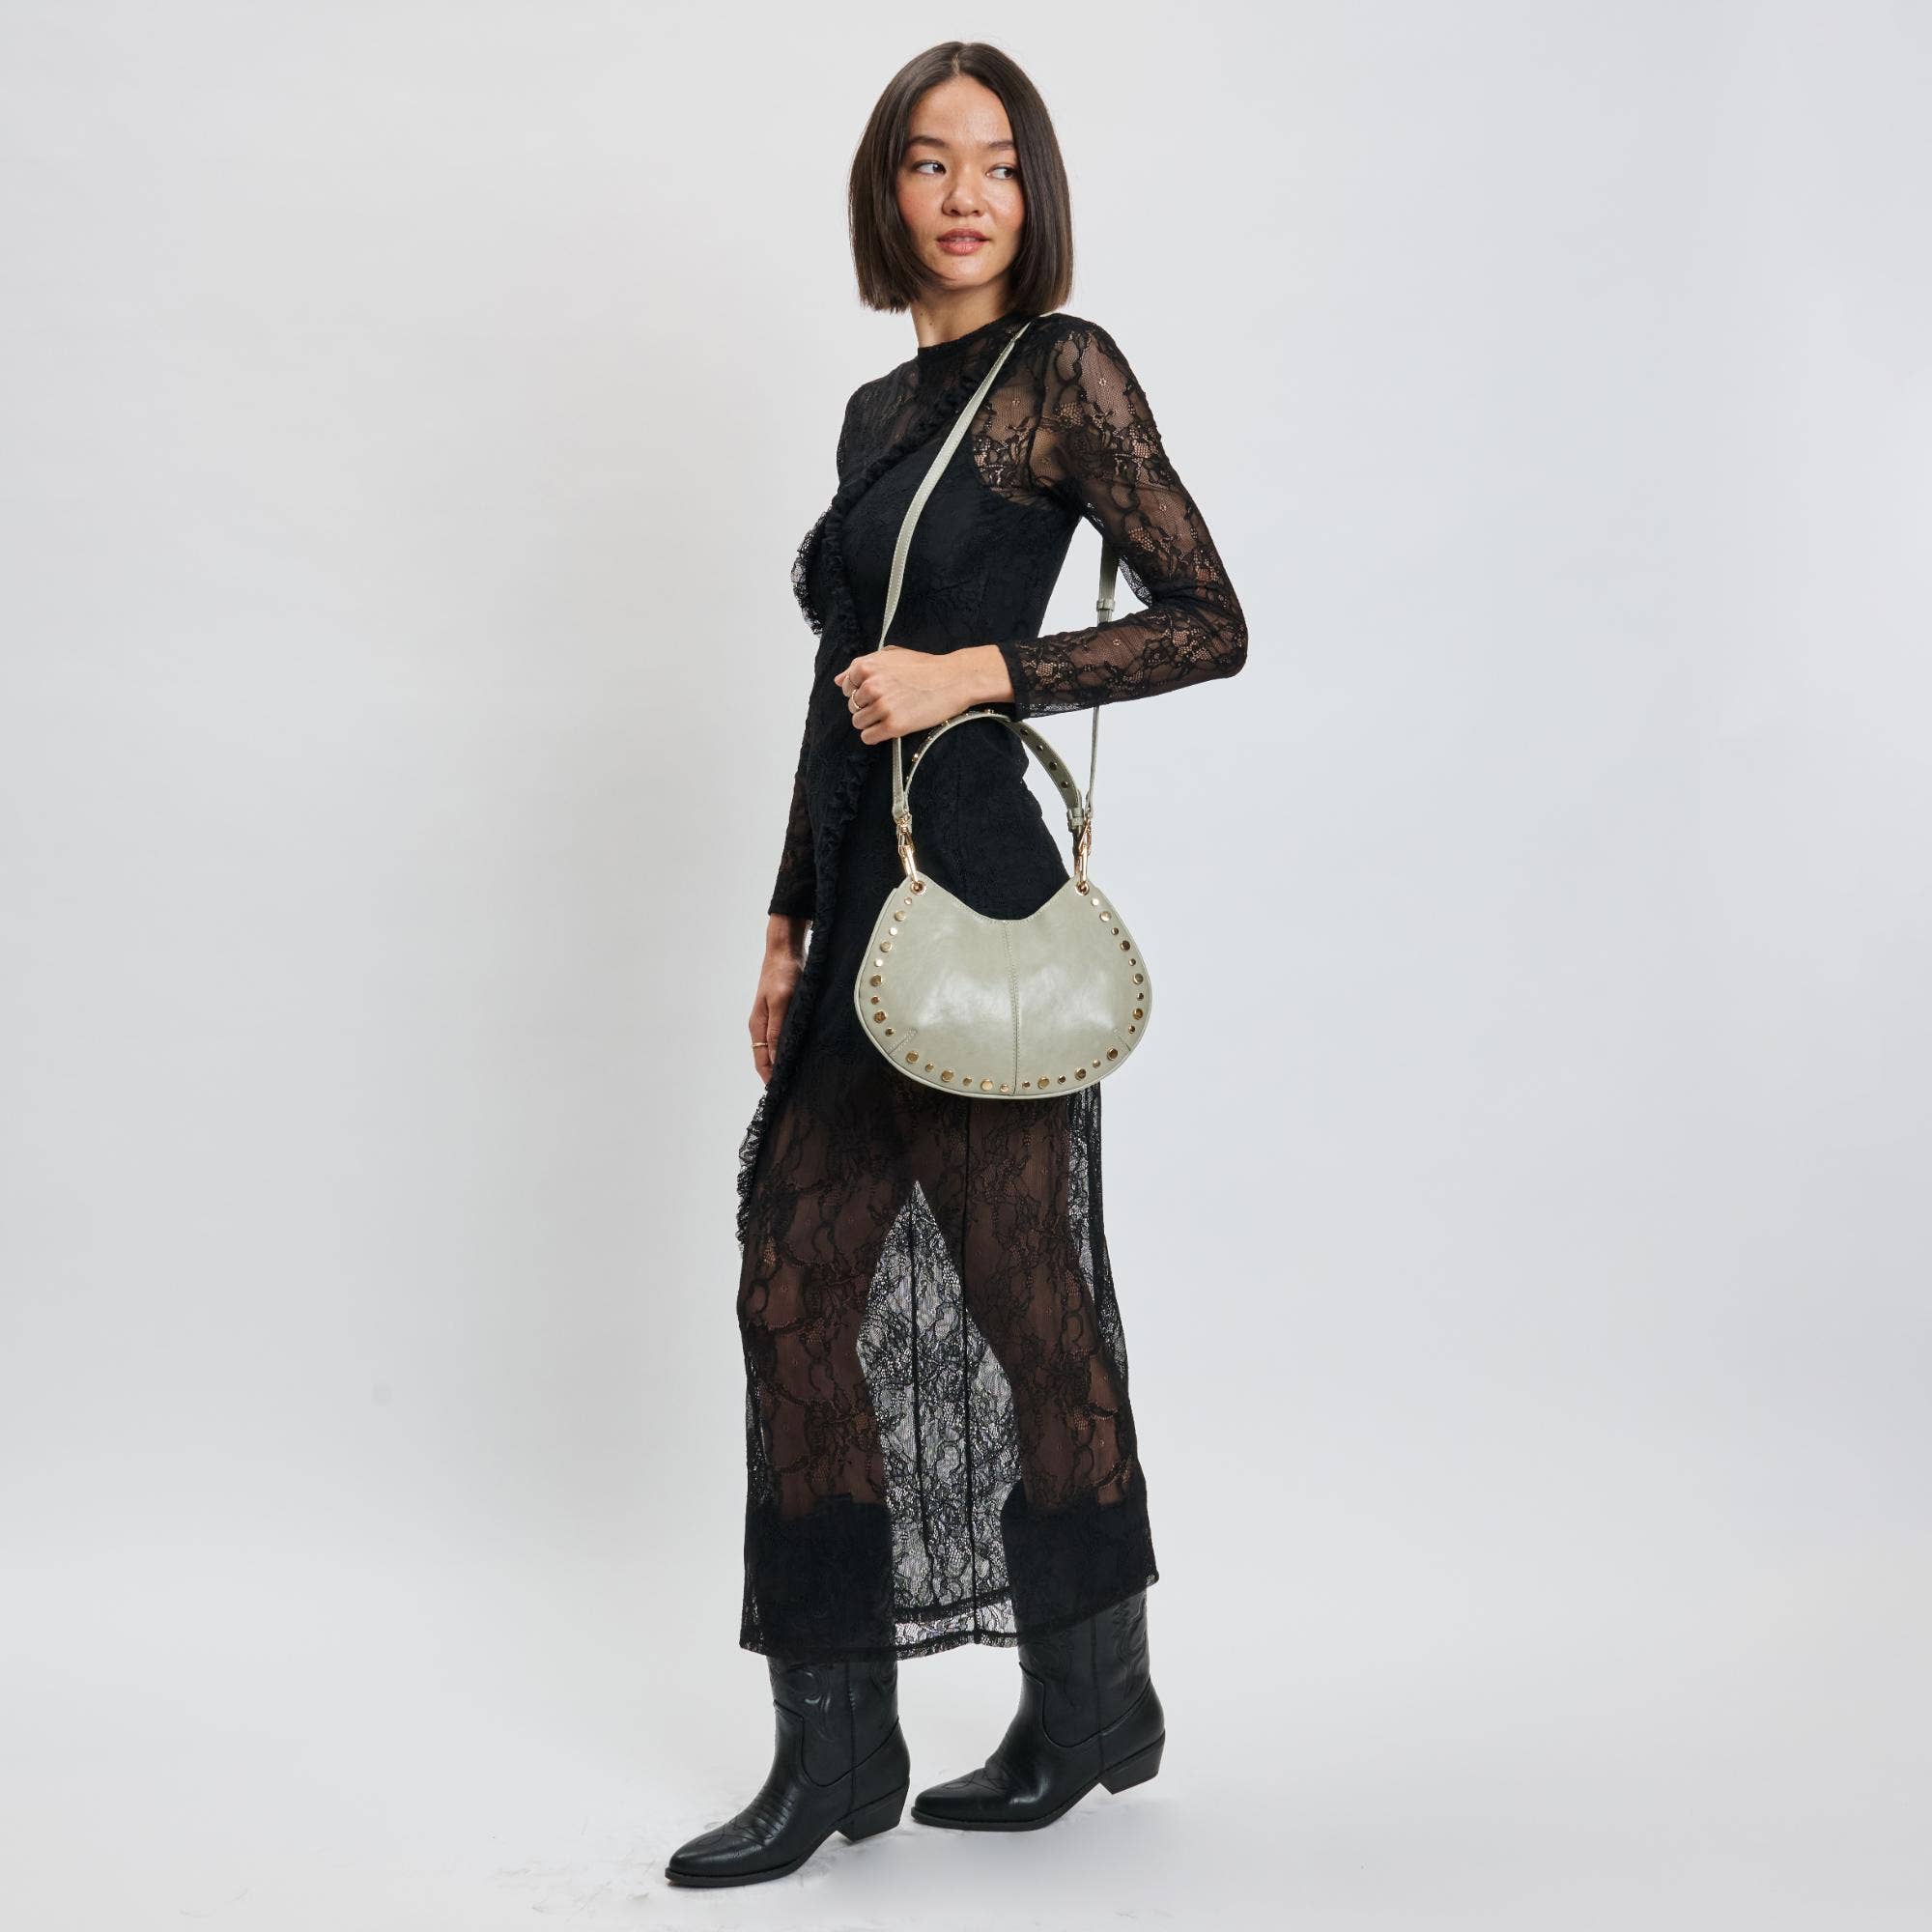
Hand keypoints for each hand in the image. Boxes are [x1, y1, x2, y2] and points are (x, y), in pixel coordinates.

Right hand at [750, 922, 805, 1084]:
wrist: (785, 949)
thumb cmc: (783, 974)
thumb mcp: (781, 1002)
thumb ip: (777, 1031)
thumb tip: (775, 1059)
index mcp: (758, 1026)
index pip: (762, 1062)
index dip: (770, 1080)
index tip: (782, 1096)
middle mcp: (763, 1025)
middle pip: (768, 1059)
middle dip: (778, 1075)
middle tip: (796, 1091)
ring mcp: (772, 1018)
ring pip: (777, 1049)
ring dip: (786, 1063)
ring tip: (802, 1077)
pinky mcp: (784, 1011)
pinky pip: (785, 1037)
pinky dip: (792, 1048)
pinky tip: (806, 1053)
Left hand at [834, 645, 988, 743]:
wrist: (954, 679)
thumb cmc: (925, 667)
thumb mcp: (892, 656)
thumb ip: (863, 666)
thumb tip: (839, 680)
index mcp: (867, 666)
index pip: (847, 686)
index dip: (861, 691)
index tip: (877, 692)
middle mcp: (872, 685)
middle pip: (853, 706)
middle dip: (867, 707)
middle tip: (890, 704)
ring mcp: (882, 706)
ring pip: (859, 723)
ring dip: (872, 722)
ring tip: (892, 715)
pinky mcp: (894, 725)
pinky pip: (868, 737)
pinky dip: (875, 735)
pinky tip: (890, 727)